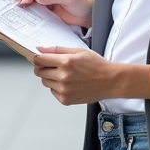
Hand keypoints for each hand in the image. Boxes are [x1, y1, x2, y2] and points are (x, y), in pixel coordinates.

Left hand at [32, 45, 149, 104]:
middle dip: (44, 68)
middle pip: (39, 72)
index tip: (41, 59)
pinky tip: (70, 84)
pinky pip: (52, 92)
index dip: (38, 58)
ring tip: (66, 75)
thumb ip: (57, 49)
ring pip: (45, 82)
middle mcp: (63, 77)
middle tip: (55, 67)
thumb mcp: (78, 51)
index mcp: (65, 62)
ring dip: (51, 78)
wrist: (110, 81)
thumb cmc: (96, 65)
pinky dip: (57, 88)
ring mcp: (64, 90)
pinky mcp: (65, 100)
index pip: (40, 60)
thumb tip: (40, 49)